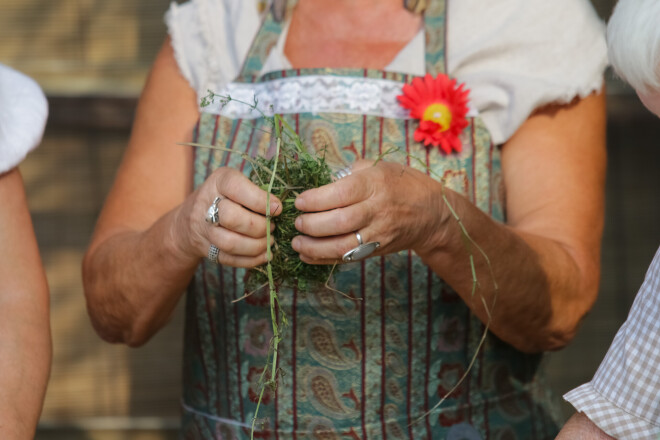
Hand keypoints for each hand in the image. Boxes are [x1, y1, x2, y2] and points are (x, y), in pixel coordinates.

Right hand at [173, 167, 280, 267]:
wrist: (191, 217)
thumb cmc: (226, 196)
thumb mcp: (238, 182)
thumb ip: (256, 191)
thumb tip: (279, 208)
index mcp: (218, 182)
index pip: (236, 188)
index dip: (260, 200)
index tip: (278, 209)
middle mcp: (206, 204)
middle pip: (232, 218)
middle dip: (260, 226)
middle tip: (273, 227)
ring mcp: (204, 229)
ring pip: (230, 243)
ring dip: (256, 246)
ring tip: (270, 241)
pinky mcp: (206, 249)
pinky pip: (229, 259)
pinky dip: (251, 260)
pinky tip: (264, 255)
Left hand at [292, 159, 447, 263]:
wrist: (432, 214)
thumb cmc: (403, 184)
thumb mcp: (380, 167)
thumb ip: (351, 173)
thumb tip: (321, 182)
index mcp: (376, 184)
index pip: (341, 194)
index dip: (316, 200)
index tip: (299, 202)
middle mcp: (378, 210)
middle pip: (339, 222)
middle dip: (312, 224)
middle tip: (297, 222)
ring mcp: (378, 234)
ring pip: (343, 246)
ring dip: (315, 247)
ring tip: (297, 242)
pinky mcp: (377, 251)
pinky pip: (348, 258)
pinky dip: (324, 259)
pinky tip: (307, 255)